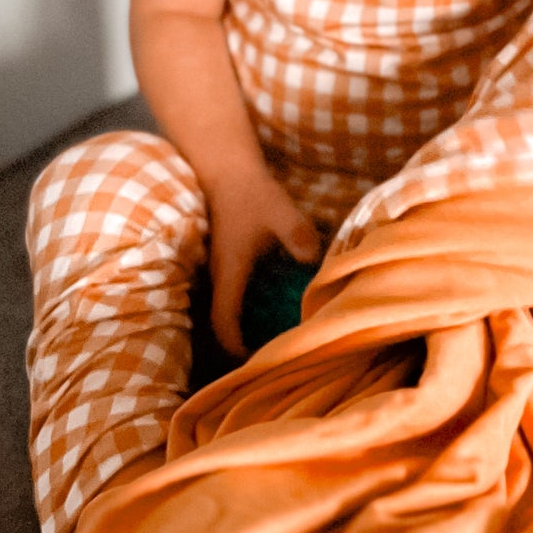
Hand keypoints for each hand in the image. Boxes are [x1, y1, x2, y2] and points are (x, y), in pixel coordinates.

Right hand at [206, 170, 320, 356]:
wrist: (227, 171)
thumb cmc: (251, 192)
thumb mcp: (278, 209)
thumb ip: (296, 232)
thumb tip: (312, 258)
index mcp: (229, 271)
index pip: (223, 321)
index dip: (234, 346)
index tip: (255, 362)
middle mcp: (220, 276)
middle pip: (222, 324)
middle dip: (242, 345)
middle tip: (273, 357)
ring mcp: (221, 271)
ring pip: (227, 311)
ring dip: (245, 328)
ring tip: (277, 340)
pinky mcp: (229, 264)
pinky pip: (234, 298)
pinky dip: (248, 311)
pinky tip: (275, 310)